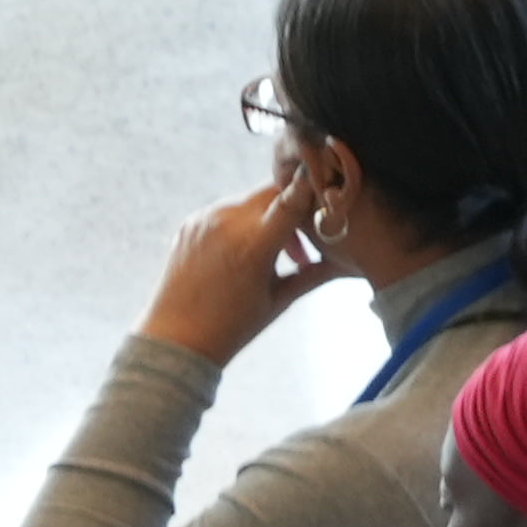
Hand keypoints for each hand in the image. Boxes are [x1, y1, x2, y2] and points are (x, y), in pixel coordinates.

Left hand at [142, 173, 341, 364]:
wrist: (176, 337)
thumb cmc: (232, 327)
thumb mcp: (279, 301)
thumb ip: (314, 274)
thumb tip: (349, 263)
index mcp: (253, 244)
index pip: (293, 197)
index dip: (314, 190)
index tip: (330, 193)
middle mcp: (227, 222)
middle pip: (273, 191)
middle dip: (294, 207)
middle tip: (302, 244)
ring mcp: (205, 219)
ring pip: (251, 199)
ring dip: (269, 216)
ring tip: (274, 255)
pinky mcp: (191, 222)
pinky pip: (227, 209)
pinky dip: (244, 222)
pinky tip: (246, 253)